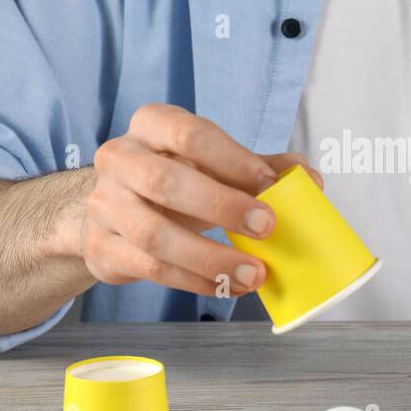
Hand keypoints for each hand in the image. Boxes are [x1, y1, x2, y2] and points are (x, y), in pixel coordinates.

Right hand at [82, 103, 319, 296]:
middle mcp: (119, 159)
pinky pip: (151, 268)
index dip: (232, 160)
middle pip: (165, 182)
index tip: (270, 186)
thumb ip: (258, 168)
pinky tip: (227, 285)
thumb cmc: (172, 179)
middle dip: (221, 206)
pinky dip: (195, 281)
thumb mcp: (211, 164)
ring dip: (210, 258)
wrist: (111, 210)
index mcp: (151, 125)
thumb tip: (309, 179)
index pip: (190, 135)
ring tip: (253, 273)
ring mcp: (104, 205)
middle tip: (267, 227)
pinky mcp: (101, 247)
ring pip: (154, 235)